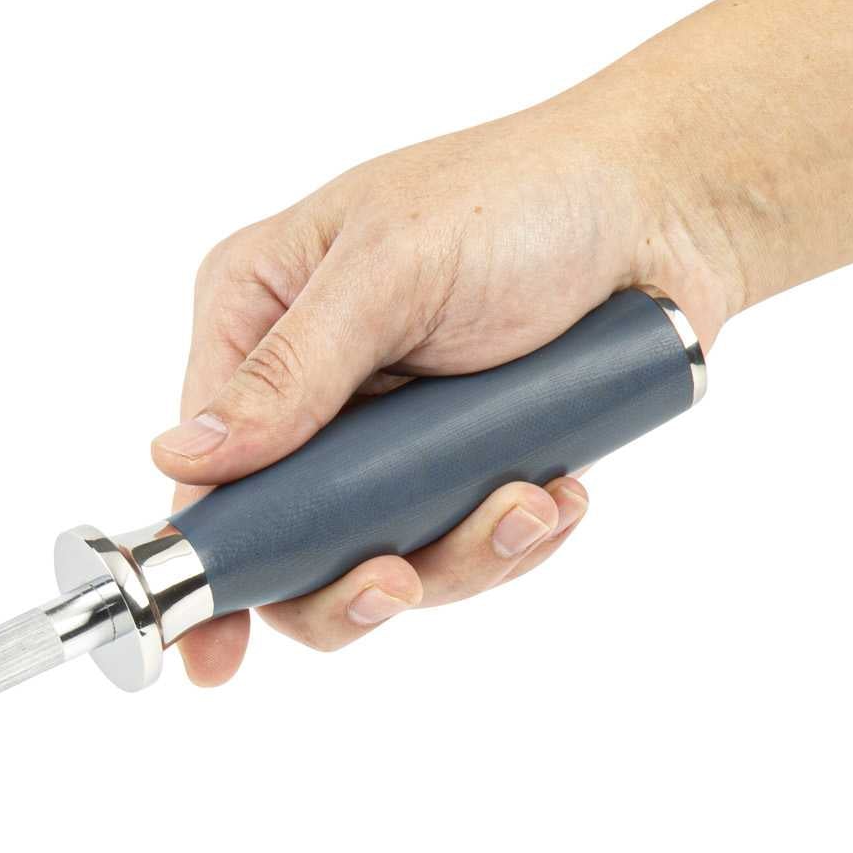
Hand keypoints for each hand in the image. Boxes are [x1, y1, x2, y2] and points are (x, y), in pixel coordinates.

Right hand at [150, 94, 735, 686]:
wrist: (669, 204)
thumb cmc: (520, 197)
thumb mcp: (391, 269)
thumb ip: (289, 371)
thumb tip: (182, 457)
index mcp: (254, 320)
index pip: (204, 469)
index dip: (205, 564)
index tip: (213, 655)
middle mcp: (304, 393)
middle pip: (280, 544)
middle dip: (345, 582)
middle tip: (400, 581)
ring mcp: (381, 442)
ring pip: (375, 564)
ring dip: (455, 558)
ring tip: (529, 503)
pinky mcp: (456, 471)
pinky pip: (456, 553)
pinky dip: (509, 543)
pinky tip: (555, 492)